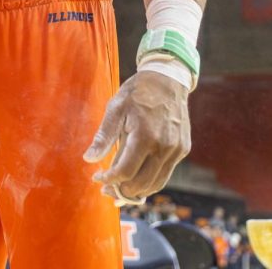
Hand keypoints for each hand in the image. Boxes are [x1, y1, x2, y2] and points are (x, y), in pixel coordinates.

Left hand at [84, 70, 190, 202]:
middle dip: (121, 190)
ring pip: (156, 183)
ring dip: (137, 191)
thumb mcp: (115, 109)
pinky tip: (137, 177)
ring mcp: (176, 149)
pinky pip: (165, 173)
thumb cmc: (138, 92)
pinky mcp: (182, 149)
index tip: (98, 178)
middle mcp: (164, 146)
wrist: (168, 79)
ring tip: (120, 189)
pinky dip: (150, 180)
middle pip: (141, 183)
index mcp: (145, 136)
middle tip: (107, 189)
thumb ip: (103, 137)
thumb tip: (89, 159)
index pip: (126, 172)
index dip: (109, 180)